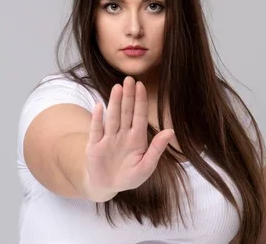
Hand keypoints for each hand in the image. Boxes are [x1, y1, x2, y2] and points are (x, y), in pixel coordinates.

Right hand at [83, 76, 174, 201]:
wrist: (107, 186)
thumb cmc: (129, 176)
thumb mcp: (146, 166)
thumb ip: (157, 149)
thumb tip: (171, 131)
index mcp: (137, 139)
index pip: (139, 116)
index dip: (140, 101)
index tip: (141, 86)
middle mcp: (122, 135)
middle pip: (126, 112)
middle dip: (128, 96)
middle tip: (129, 79)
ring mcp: (108, 138)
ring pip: (112, 117)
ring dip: (115, 103)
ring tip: (117, 88)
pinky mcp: (94, 145)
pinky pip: (96, 130)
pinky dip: (97, 119)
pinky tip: (99, 106)